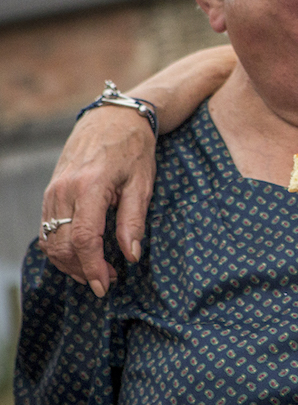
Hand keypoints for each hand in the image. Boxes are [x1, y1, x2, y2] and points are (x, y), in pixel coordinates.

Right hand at [39, 106, 156, 296]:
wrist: (112, 119)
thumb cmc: (133, 150)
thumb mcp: (143, 183)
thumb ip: (134, 221)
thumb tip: (132, 255)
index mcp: (90, 186)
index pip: (85, 238)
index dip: (94, 266)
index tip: (106, 285)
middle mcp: (64, 190)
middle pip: (63, 244)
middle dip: (82, 269)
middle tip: (107, 281)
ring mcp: (52, 191)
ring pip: (51, 240)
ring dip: (69, 263)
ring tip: (96, 272)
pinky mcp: (50, 193)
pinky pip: (47, 229)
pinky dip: (60, 248)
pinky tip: (80, 255)